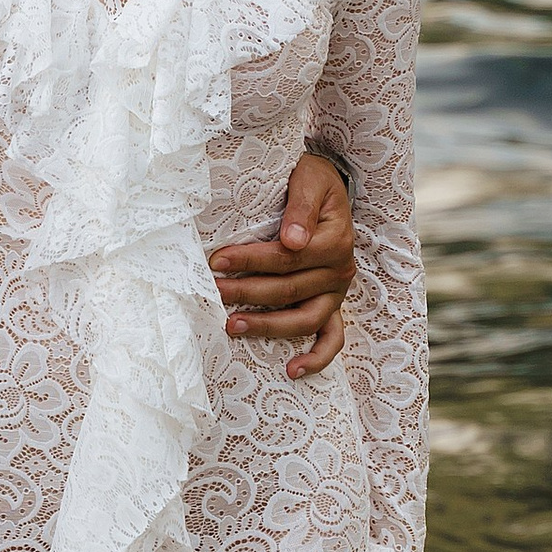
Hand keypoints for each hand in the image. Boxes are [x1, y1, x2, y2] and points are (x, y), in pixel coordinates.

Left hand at [209, 150, 354, 378]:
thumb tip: (292, 240)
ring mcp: (337, 294)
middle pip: (289, 290)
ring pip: (304, 320)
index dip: (250, 260)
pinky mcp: (333, 306)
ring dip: (267, 326)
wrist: (328, 188)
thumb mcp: (309, 181)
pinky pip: (332, 339)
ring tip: (231, 325)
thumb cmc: (313, 182)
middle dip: (246, 291)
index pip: (286, 258)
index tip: (216, 261)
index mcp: (336, 241)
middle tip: (211, 291)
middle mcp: (340, 271)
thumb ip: (301, 208)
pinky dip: (316, 358)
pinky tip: (291, 369)